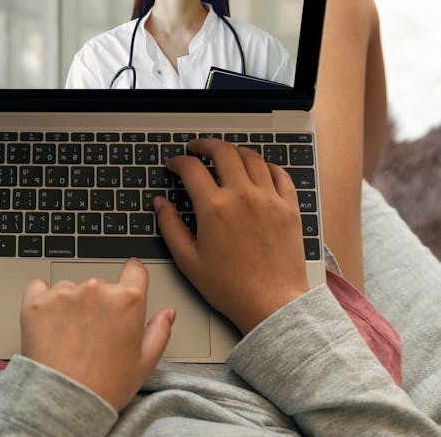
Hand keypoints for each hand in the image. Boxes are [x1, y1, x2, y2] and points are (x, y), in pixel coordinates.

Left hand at [20, 259, 174, 411]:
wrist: (64, 402)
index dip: (132, 276)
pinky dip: (43, 300)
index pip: (135, 269)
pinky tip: (48, 322)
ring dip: (70, 303)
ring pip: (71, 288)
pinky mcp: (37, 300)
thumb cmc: (105, 386)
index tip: (128, 279)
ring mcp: (65, 293)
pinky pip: (40, 287)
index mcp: (127, 300)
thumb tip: (167, 313)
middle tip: (93, 333)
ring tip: (69, 336)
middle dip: (98, 302)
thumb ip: (159, 331)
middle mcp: (96, 289)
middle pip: (100, 284)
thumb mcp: (144, 363)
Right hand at [154, 138, 309, 334]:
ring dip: (234, 150)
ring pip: (251, 157)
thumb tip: (160, 204)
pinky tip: (257, 169)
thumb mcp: (188, 260)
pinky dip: (266, 165)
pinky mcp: (288, 206)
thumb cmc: (230, 287)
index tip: (174, 165)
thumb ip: (170, 226)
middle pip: (222, 151)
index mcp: (214, 207)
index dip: (178, 162)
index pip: (191, 168)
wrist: (272, 303)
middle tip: (196, 148)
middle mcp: (242, 195)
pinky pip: (279, 173)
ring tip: (225, 154)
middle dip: (205, 144)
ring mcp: (269, 198)